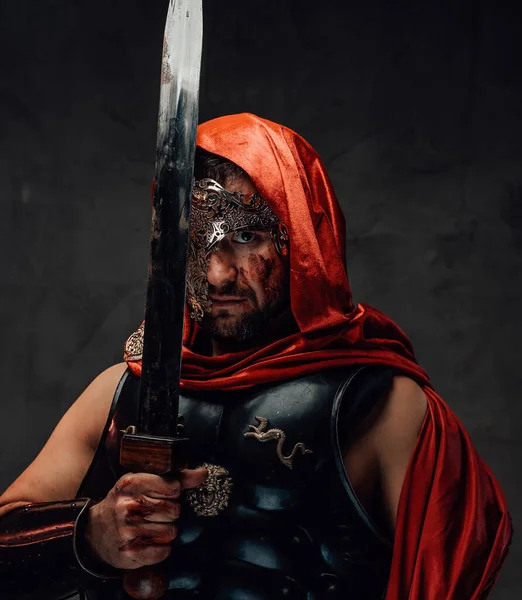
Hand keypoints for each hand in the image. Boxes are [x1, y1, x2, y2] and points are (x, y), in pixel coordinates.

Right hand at [84, 468, 206, 569]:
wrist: (95, 531)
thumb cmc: (126, 502)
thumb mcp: (144, 482)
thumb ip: (176, 477)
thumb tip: (203, 473)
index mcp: (132, 483)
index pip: (173, 487)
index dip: (174, 492)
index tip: (164, 494)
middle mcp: (128, 506)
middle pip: (174, 510)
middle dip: (171, 512)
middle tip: (156, 512)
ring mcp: (127, 531)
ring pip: (171, 531)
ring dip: (166, 531)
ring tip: (151, 526)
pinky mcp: (129, 553)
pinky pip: (163, 551)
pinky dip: (161, 549)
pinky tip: (149, 541)